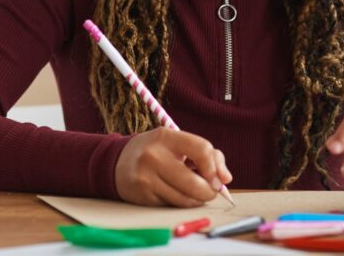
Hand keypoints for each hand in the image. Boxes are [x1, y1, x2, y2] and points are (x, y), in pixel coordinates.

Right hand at [115, 127, 231, 206]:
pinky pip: (173, 206)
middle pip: (195, 183)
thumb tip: (226, 179)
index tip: (216, 176)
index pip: (201, 149)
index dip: (214, 167)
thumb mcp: (178, 144)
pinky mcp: (143, 195)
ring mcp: (146, 177)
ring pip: (186, 199)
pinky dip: (180, 203)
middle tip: (210, 191)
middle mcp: (154, 155)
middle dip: (209, 192)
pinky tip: (174, 193)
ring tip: (192, 192)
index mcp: (165, 136)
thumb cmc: (157, 152)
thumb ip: (207, 155)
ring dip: (196, 200)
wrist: (118, 162)